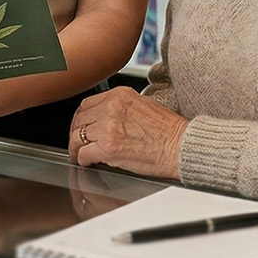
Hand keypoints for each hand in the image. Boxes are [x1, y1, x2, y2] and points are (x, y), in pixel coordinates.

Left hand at [68, 87, 185, 178]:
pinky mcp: (108, 148)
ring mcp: (108, 127)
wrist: (181, 146)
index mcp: (120, 95)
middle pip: (79, 120)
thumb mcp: (143, 105)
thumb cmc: (169, 130)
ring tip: (80, 154)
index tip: (82, 126)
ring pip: (77, 137)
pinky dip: (83, 160)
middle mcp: (111, 108)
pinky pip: (83, 154)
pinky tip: (88, 162)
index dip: (82, 118)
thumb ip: (120, 107)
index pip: (87, 104)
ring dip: (77, 148)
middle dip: (76, 133)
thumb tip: (103, 117)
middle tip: (77, 142)